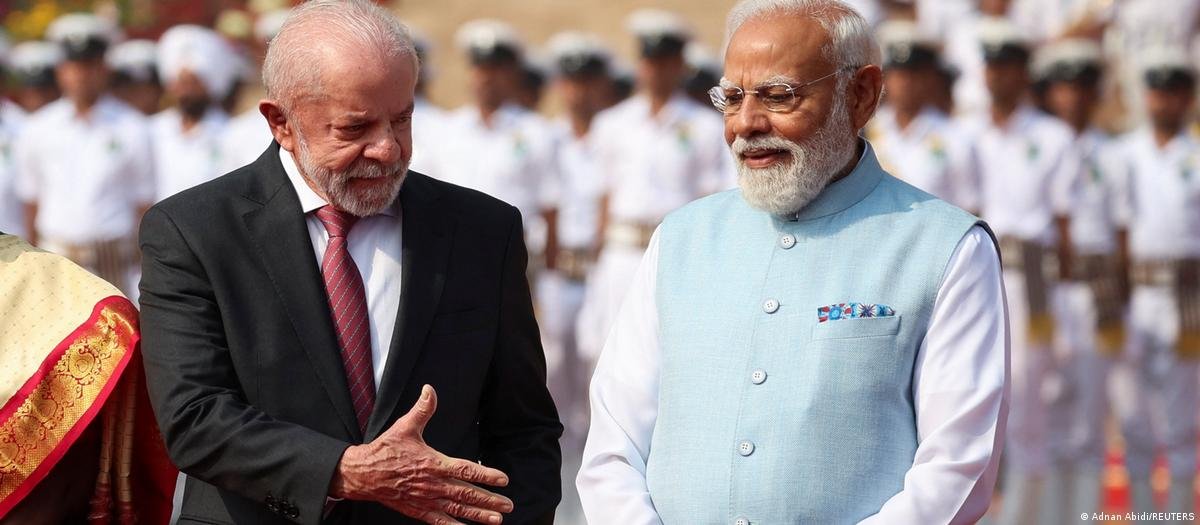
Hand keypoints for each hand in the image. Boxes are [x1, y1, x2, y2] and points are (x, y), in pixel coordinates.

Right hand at [330, 385, 513, 523]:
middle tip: (507, 505)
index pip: (466, 470)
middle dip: (489, 500)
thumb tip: (429, 390)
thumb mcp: (404, 427)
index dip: (486, 475)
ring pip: (457, 510)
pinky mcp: (417, 510)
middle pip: (466, 494)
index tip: (503, 480)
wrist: (362, 473)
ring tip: (497, 520)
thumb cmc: (385, 450)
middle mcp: (432, 484)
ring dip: (478, 515)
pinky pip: (439, 521)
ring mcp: (426, 499)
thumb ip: (422, 410)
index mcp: (433, 463)